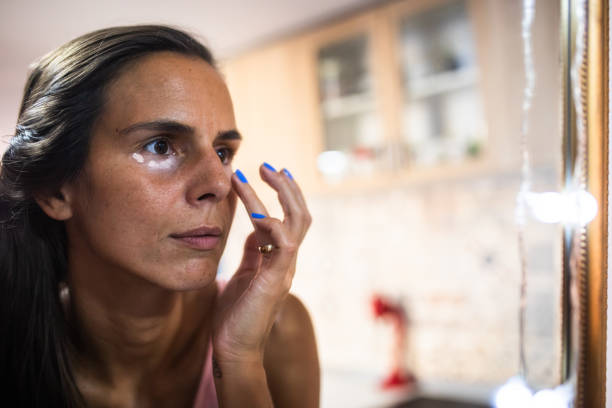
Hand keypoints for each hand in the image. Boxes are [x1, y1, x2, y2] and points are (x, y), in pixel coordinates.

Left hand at [212, 163, 310, 365]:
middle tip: (268, 165)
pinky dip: (273, 225)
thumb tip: (253, 230)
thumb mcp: (243, 274)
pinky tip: (256, 212)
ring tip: (264, 173)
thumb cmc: (235, 316)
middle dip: (287, 186)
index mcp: (279, 259)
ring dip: (282, 194)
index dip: (282, 194)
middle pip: (300, 215)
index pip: (288, 218)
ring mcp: (285, 270)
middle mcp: (287, 261)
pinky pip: (284, 246)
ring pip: (296, 223)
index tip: (269, 172)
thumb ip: (252, 252)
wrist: (234, 349)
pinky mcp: (276, 280)